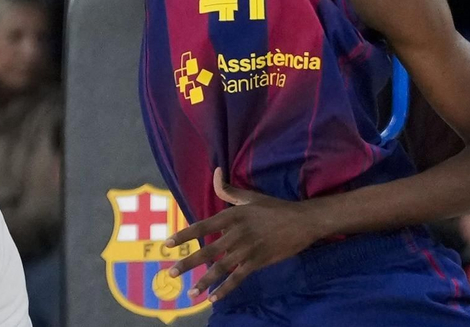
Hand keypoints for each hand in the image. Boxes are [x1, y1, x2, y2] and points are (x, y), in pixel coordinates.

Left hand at [165, 170, 324, 302]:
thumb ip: (228, 190)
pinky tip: (213, 298)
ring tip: (189, 292)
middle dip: (188, 263)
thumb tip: (215, 172)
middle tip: (170, 273)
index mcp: (232, 216)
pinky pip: (238, 278)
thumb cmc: (274, 208)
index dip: (184, 236)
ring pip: (221, 268)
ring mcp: (247, 250)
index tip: (167, 244)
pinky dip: (226, 289)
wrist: (303, 221)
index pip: (202, 227)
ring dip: (204, 281)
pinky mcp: (258, 262)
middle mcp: (236, 233)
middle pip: (208, 251)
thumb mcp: (249, 197)